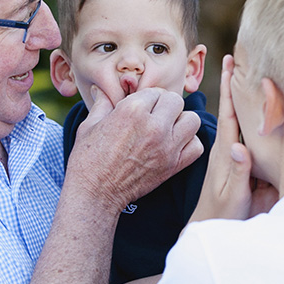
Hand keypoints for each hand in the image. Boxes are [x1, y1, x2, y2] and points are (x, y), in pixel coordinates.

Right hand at [68, 85, 202, 211]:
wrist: (95, 194)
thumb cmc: (87, 159)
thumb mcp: (89, 125)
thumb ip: (102, 104)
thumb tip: (102, 90)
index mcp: (132, 110)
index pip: (155, 91)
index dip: (147, 98)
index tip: (141, 108)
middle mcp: (153, 126)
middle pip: (176, 101)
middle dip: (165, 106)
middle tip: (154, 116)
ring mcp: (166, 147)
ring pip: (192, 120)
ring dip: (181, 122)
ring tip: (167, 129)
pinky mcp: (173, 165)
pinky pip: (196, 146)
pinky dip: (189, 144)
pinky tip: (174, 145)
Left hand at [189, 54, 277, 223]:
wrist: (213, 228)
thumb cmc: (223, 213)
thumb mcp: (233, 194)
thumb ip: (239, 171)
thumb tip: (239, 146)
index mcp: (226, 150)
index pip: (228, 112)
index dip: (230, 88)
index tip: (229, 62)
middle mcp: (230, 146)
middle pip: (234, 109)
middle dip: (237, 84)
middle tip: (240, 55)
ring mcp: (236, 154)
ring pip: (242, 120)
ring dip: (245, 98)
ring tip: (251, 72)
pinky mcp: (243, 163)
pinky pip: (250, 136)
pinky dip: (255, 119)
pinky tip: (262, 110)